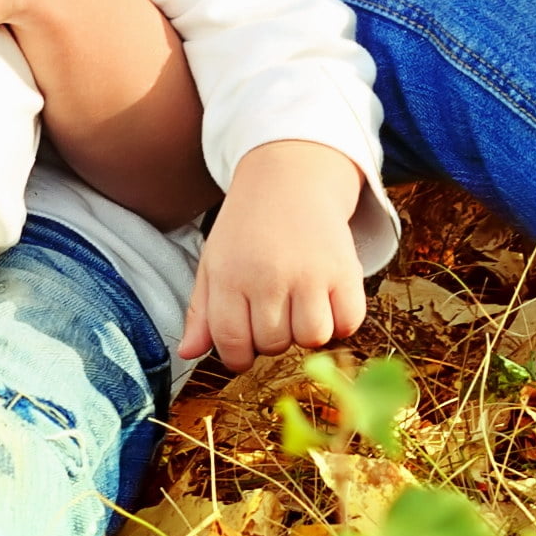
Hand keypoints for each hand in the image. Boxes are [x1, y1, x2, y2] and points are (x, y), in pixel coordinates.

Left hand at [181, 143, 373, 369]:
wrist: (290, 178)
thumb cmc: (247, 227)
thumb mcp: (214, 262)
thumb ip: (201, 311)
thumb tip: (187, 354)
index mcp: (229, 276)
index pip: (231, 343)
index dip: (238, 357)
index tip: (245, 348)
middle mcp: (269, 277)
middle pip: (274, 345)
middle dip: (272, 337)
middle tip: (274, 308)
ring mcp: (310, 273)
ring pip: (312, 338)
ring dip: (307, 331)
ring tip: (300, 305)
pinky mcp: (345, 269)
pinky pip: (348, 323)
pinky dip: (341, 320)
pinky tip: (327, 300)